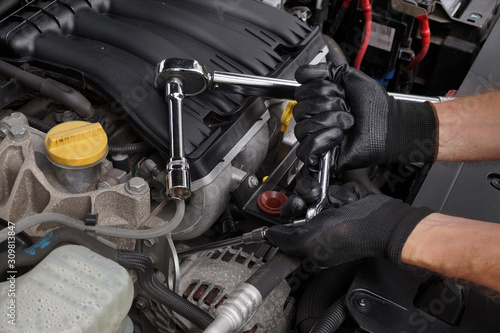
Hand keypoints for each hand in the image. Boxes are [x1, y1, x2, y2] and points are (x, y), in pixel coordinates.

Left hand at [266, 178, 432, 265]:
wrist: (380, 221)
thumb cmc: (350, 235)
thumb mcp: (308, 242)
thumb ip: (284, 239)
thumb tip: (268, 235)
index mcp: (310, 243)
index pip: (288, 223)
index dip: (288, 212)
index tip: (295, 208)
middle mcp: (320, 228)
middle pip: (299, 203)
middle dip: (308, 200)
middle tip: (317, 205)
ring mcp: (332, 213)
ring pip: (315, 192)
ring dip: (328, 196)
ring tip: (338, 205)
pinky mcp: (344, 200)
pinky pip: (333, 188)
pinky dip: (343, 193)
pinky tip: (350, 202)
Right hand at [294, 63, 437, 170]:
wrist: (389, 126)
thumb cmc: (375, 107)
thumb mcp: (350, 78)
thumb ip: (325, 70)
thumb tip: (302, 73)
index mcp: (318, 102)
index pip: (300, 92)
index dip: (319, 88)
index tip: (339, 91)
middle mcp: (315, 119)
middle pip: (300, 109)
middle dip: (327, 104)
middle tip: (346, 107)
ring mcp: (316, 138)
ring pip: (302, 128)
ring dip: (329, 121)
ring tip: (347, 122)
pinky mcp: (320, 156)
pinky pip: (305, 149)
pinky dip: (321, 140)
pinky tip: (338, 134)